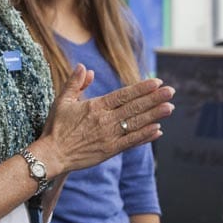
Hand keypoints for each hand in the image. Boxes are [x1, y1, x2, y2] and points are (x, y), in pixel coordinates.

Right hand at [36, 63, 173, 175]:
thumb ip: (75, 83)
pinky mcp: (110, 151)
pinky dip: (145, 136)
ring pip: (136, 124)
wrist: (51, 155)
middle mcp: (105, 120)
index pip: (123, 95)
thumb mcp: (62, 101)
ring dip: (154, 115)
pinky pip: (131, 142)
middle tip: (171, 92)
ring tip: (170, 108)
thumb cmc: (56, 127)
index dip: (141, 89)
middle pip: (134, 107)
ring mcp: (109, 136)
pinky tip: (158, 130)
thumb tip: (86, 68)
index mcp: (96, 106)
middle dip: (154, 99)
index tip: (156, 83)